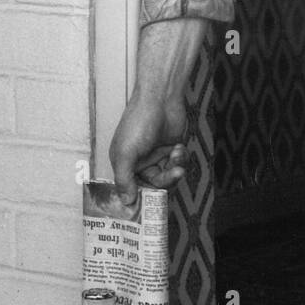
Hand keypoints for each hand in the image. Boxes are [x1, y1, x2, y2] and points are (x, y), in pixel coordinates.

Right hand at [109, 91, 188, 212]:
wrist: (161, 99)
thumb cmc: (138, 123)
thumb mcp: (126, 154)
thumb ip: (124, 179)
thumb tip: (126, 202)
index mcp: (124, 164)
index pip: (132, 189)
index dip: (142, 198)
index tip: (154, 205)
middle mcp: (139, 162)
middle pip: (154, 185)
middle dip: (166, 180)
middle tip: (175, 173)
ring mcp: (156, 155)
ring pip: (169, 175)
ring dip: (175, 168)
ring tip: (177, 154)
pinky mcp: (171, 149)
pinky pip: (178, 164)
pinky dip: (180, 157)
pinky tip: (178, 146)